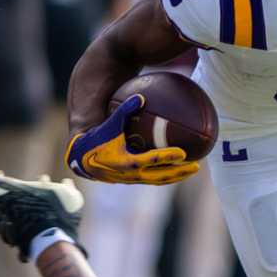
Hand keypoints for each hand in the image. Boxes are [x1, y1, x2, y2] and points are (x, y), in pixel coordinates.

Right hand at [64, 94, 197, 185]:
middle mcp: (127, 174)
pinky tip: (178, 166)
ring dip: (175, 176)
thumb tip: (141, 96)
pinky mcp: (130, 180)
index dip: (165, 157)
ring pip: (156, 180)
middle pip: (158, 176)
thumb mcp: (109, 123)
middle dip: (178, 172)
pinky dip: (165, 174)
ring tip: (192, 169)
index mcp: (123, 162)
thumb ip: (124, 110)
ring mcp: (130, 180)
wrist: (80, 157)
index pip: (149, 160)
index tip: (182, 153)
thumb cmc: (96, 136)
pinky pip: (151, 178)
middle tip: (196, 166)